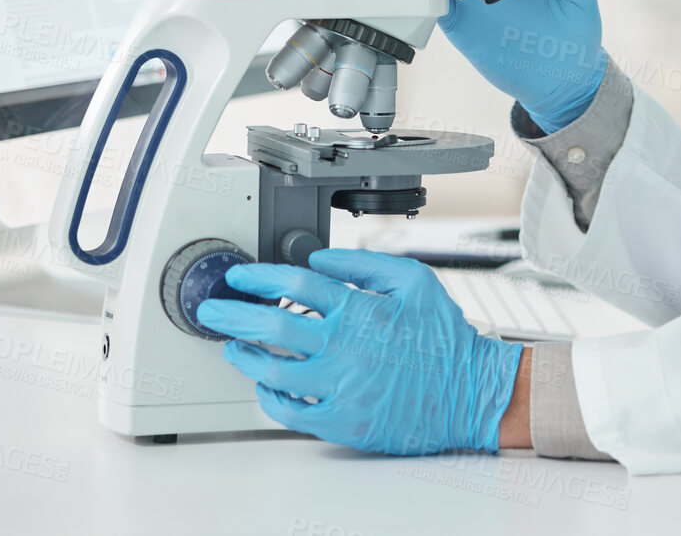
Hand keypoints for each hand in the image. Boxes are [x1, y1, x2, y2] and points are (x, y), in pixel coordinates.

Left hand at [196, 250, 522, 454]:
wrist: (468, 392)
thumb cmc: (444, 338)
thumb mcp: (414, 281)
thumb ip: (365, 264)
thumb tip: (321, 258)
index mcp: (360, 309)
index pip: (295, 283)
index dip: (259, 276)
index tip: (240, 276)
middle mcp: (345, 348)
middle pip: (271, 325)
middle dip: (233, 314)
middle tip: (212, 309)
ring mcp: (341, 387)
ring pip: (273, 372)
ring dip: (245, 356)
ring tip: (233, 347)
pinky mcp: (342, 422)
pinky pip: (290, 411)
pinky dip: (270, 397)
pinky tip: (265, 386)